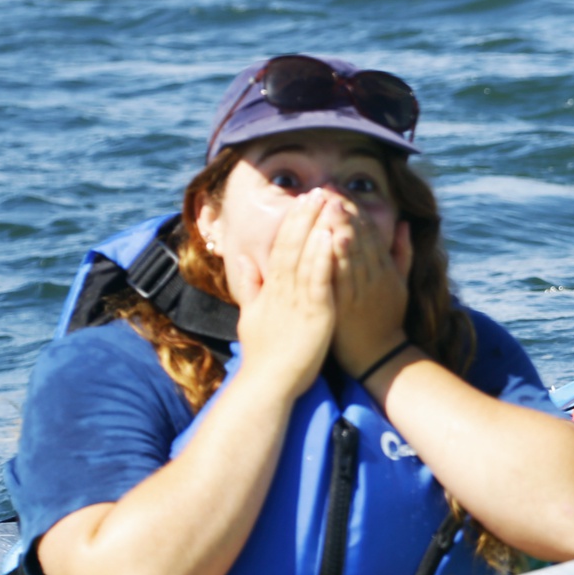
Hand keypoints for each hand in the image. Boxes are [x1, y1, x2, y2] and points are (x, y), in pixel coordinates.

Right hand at [221, 191, 337, 399]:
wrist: (268, 384)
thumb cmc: (265, 354)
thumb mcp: (252, 315)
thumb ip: (249, 287)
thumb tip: (244, 261)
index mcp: (271, 290)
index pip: (280, 248)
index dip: (292, 223)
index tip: (303, 201)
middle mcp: (282, 291)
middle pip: (292, 245)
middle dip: (305, 216)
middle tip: (318, 190)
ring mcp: (297, 301)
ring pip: (304, 257)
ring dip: (315, 227)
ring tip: (327, 203)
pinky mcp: (313, 314)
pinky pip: (318, 280)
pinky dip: (322, 257)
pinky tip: (330, 236)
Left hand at [330, 199, 411, 378]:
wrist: (379, 355)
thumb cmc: (387, 318)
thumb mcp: (402, 283)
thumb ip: (403, 252)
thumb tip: (402, 223)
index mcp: (387, 269)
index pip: (371, 232)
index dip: (355, 210)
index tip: (339, 191)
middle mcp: (375, 276)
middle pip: (360, 238)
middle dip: (344, 211)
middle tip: (328, 189)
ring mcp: (361, 291)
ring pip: (352, 254)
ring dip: (339, 227)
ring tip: (328, 205)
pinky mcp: (347, 306)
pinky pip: (341, 278)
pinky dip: (335, 258)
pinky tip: (326, 241)